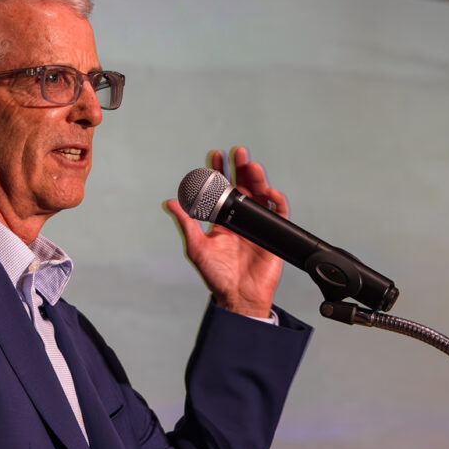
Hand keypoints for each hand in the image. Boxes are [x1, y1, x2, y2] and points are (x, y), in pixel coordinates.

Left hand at [164, 146, 286, 318]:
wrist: (239, 297)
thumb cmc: (217, 277)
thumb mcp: (196, 248)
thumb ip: (187, 224)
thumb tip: (170, 203)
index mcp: (221, 220)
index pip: (220, 190)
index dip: (218, 172)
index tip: (216, 156)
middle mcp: (239, 218)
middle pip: (242, 187)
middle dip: (240, 168)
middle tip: (238, 152)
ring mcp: (257, 224)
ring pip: (259, 194)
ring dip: (257, 178)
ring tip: (251, 165)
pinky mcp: (272, 233)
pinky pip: (277, 212)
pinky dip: (275, 199)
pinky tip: (269, 192)